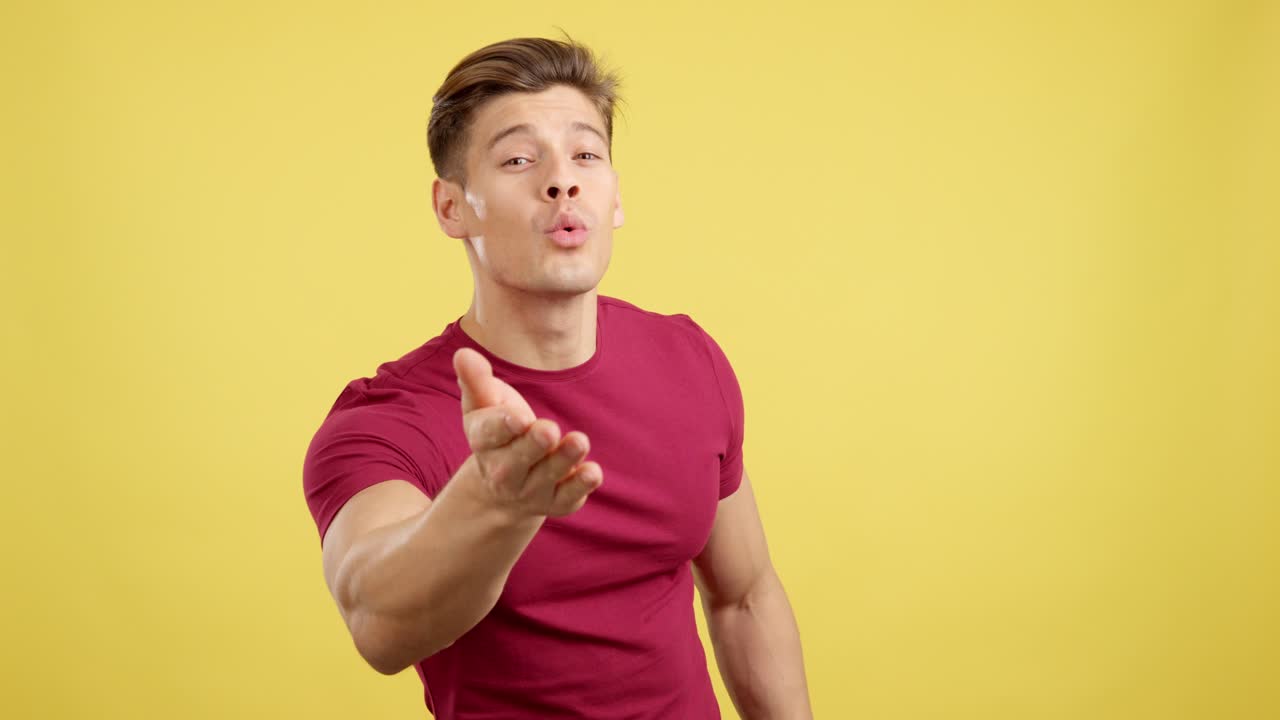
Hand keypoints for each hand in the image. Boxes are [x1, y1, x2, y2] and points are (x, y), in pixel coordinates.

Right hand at [452, 346, 602, 518]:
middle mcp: (504, 471)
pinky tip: (593, 472)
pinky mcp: (557, 501)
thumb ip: (476, 380)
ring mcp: (532, 489)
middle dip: (534, 444)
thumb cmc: (498, 429)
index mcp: (484, 442)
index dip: (503, 426)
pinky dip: (581, 486)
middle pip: (518, 458)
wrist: (505, 485)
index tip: (518, 418)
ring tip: (579, 441)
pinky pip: (569, 497)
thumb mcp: (483, 404)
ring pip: (548, 476)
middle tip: (549, 429)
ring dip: (564, 459)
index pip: (489, 434)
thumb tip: (463, 354)